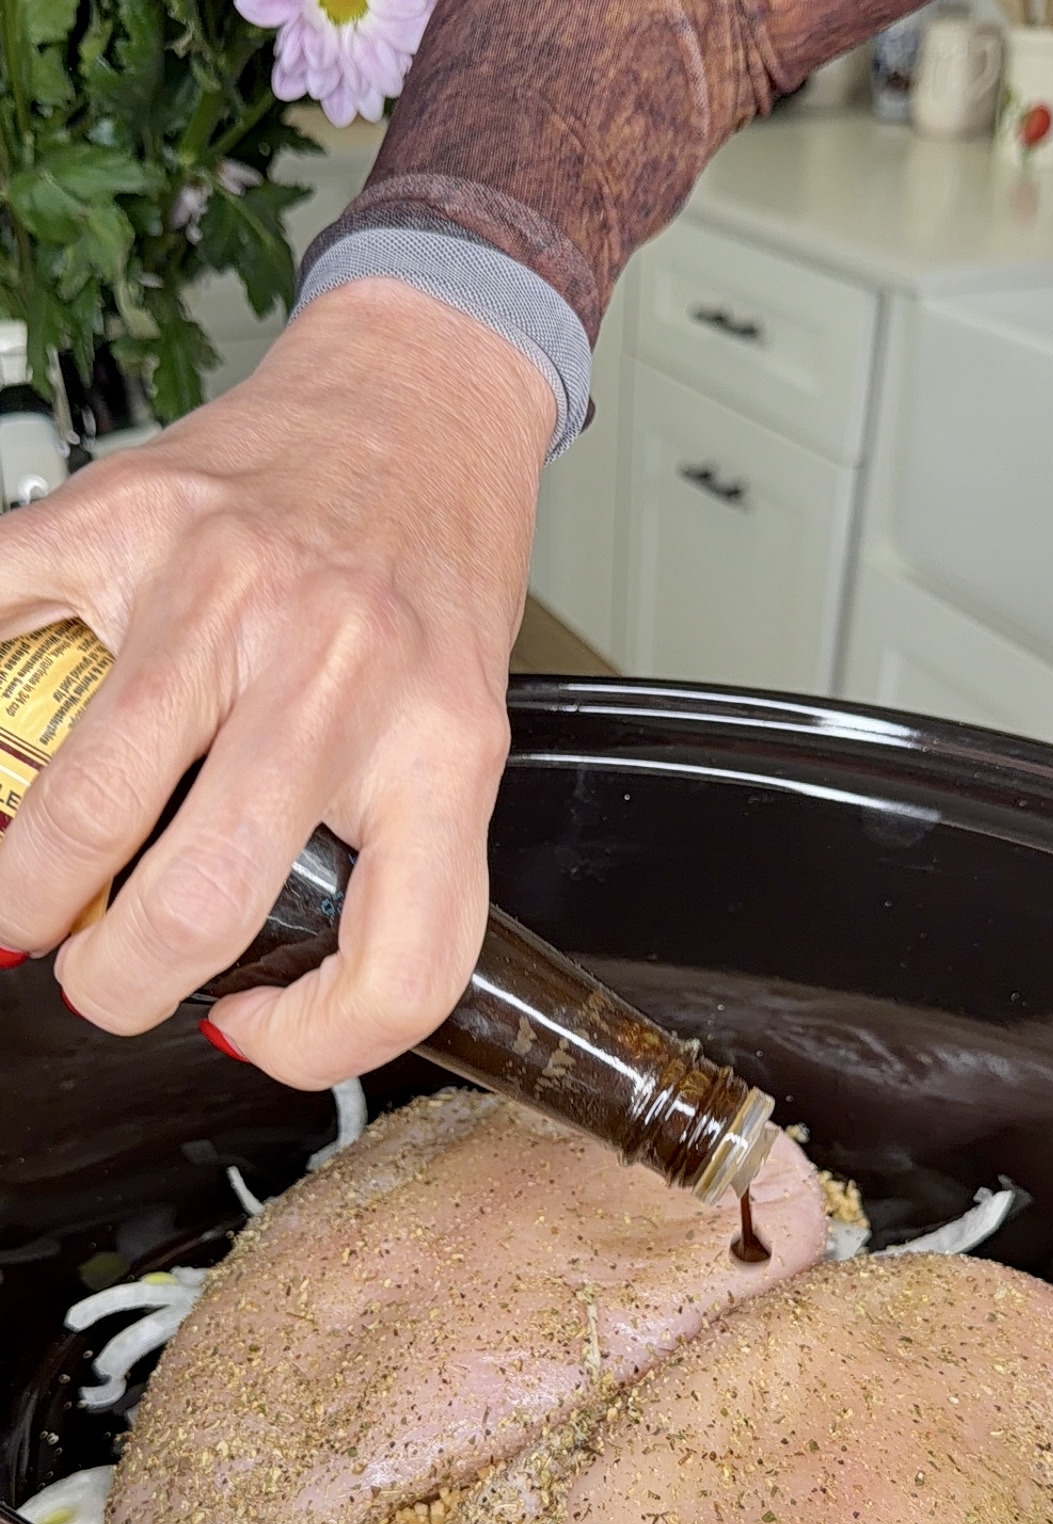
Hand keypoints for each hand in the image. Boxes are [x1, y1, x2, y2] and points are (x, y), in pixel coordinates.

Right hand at [0, 279, 555, 1087]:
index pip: (400, 964)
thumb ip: (382, 845)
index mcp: (439, 750)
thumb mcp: (456, 728)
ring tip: (22, 901)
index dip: (315, 1045)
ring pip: (80, 801)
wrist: (421, 396)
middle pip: (194, 902)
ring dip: (24, 891)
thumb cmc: (434, 570)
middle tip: (99, 977)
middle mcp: (332, 675)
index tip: (250, 1022)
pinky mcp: (124, 521)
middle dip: (116, 984)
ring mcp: (219, 594)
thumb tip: (244, 969)